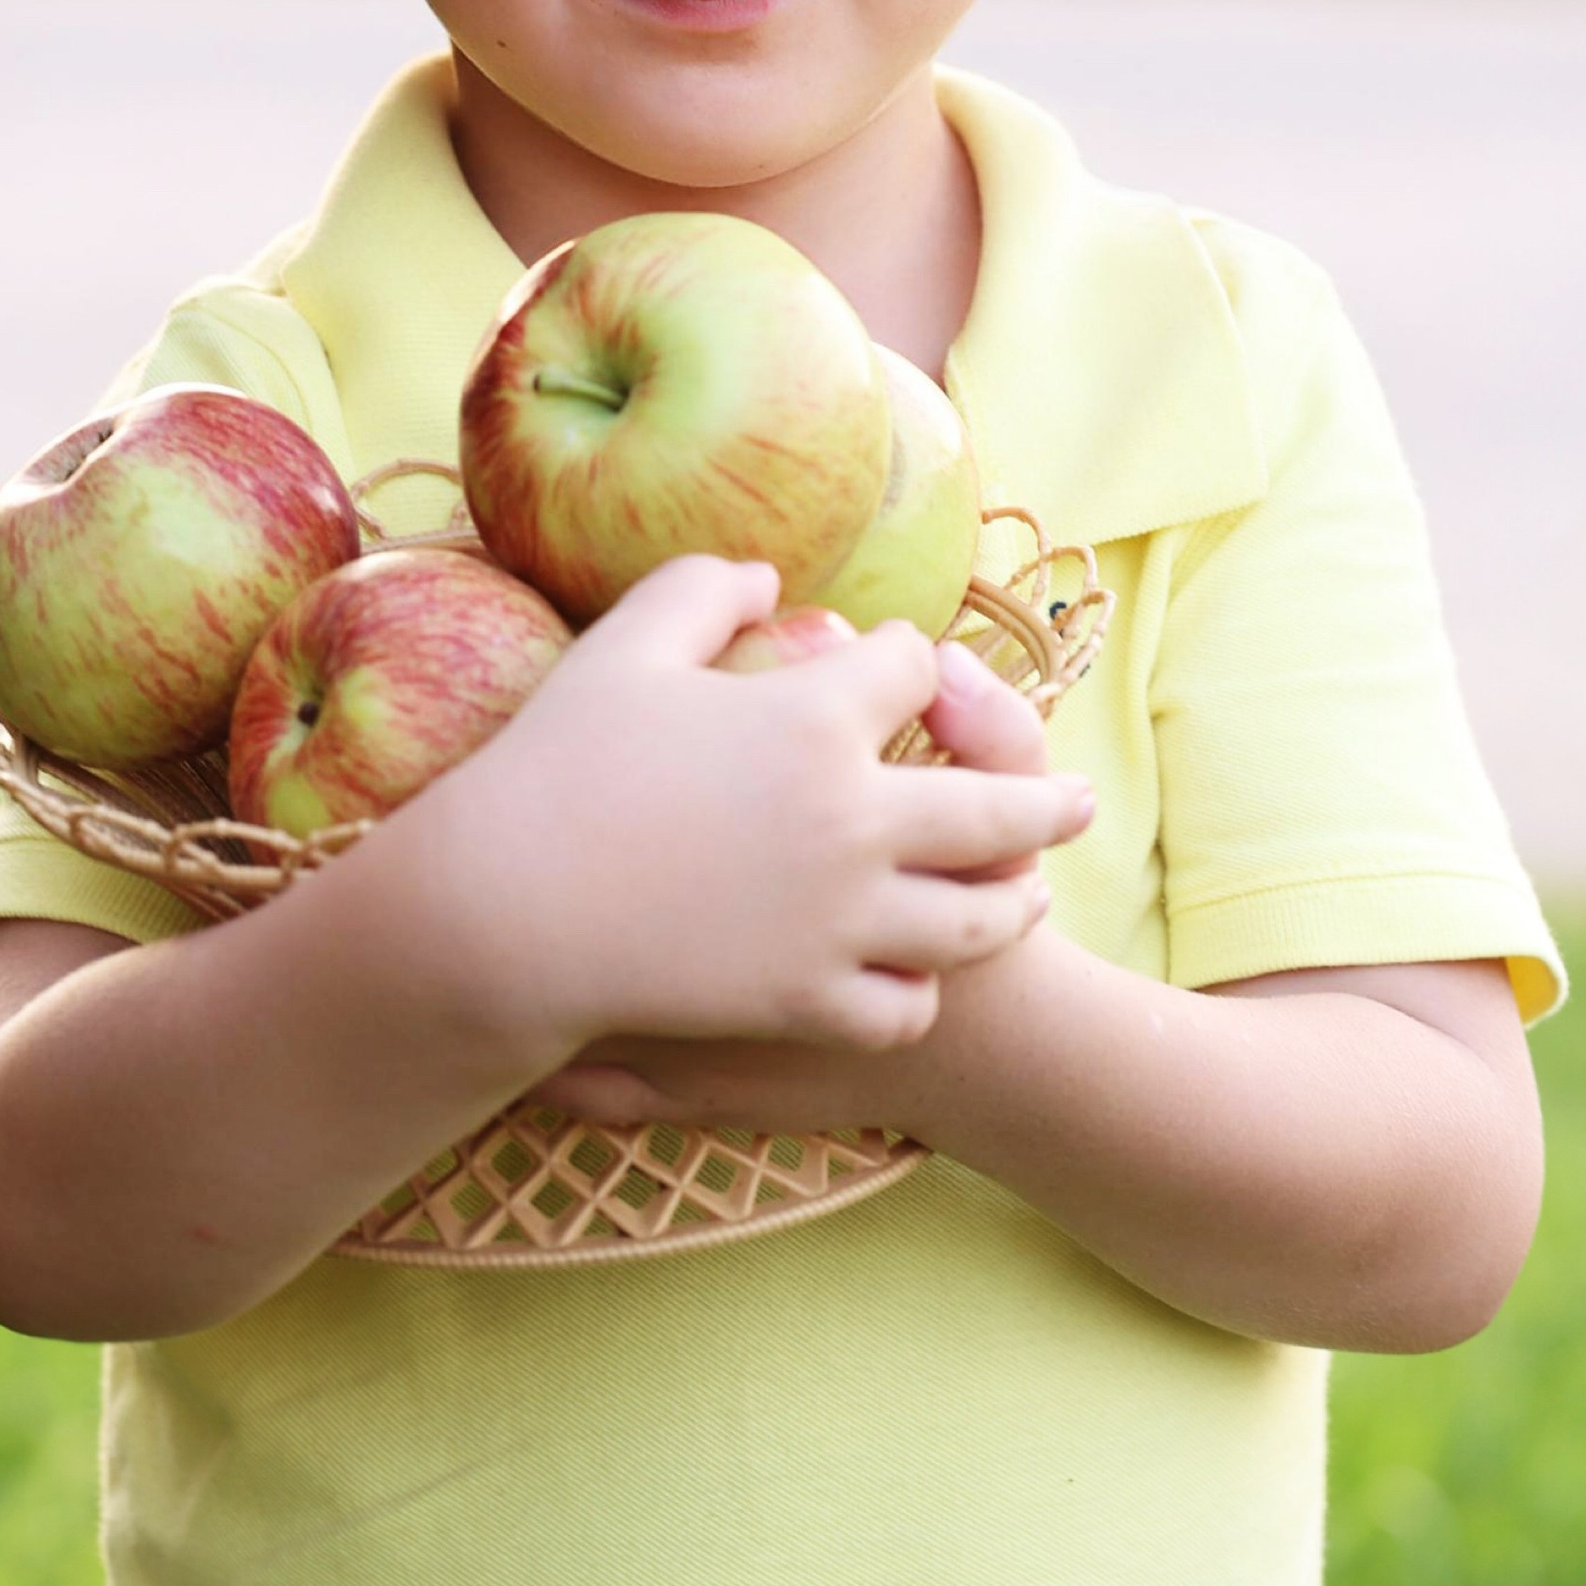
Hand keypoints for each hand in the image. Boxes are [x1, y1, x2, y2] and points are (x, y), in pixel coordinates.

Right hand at [531, 631, 1069, 1121]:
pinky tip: (915, 975)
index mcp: (817, 718)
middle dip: (1047, 798)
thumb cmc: (557, 767)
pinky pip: (904, 1005)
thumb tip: (772, 580)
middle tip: (1080, 800)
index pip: (914, 668)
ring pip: (974, 919)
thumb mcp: (625, 648)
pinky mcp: (809, 999)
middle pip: (999, 805)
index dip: (911, 663)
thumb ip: (704, 590)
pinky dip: (919, 990)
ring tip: (1026, 893)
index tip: (906, 670)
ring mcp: (842, 920)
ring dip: (1010, 900)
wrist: (505, 911)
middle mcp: (855, 819)